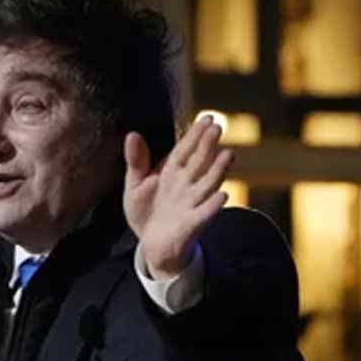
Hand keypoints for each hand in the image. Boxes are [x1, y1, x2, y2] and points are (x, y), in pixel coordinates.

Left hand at [123, 116, 233, 279]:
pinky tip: (222, 195)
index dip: (195, 135)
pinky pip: (204, 214)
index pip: (185, 149)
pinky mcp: (192, 223)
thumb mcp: (135, 184)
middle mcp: (187, 184)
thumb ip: (137, 161)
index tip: (206, 118)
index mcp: (172, 171)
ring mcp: (192, 203)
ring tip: (228, 154)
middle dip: (208, 145)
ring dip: (218, 170)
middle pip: (199, 161)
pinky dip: (212, 206)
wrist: (150, 243)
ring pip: (208, 184)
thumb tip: (132, 134)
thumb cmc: (146, 210)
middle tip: (217, 127)